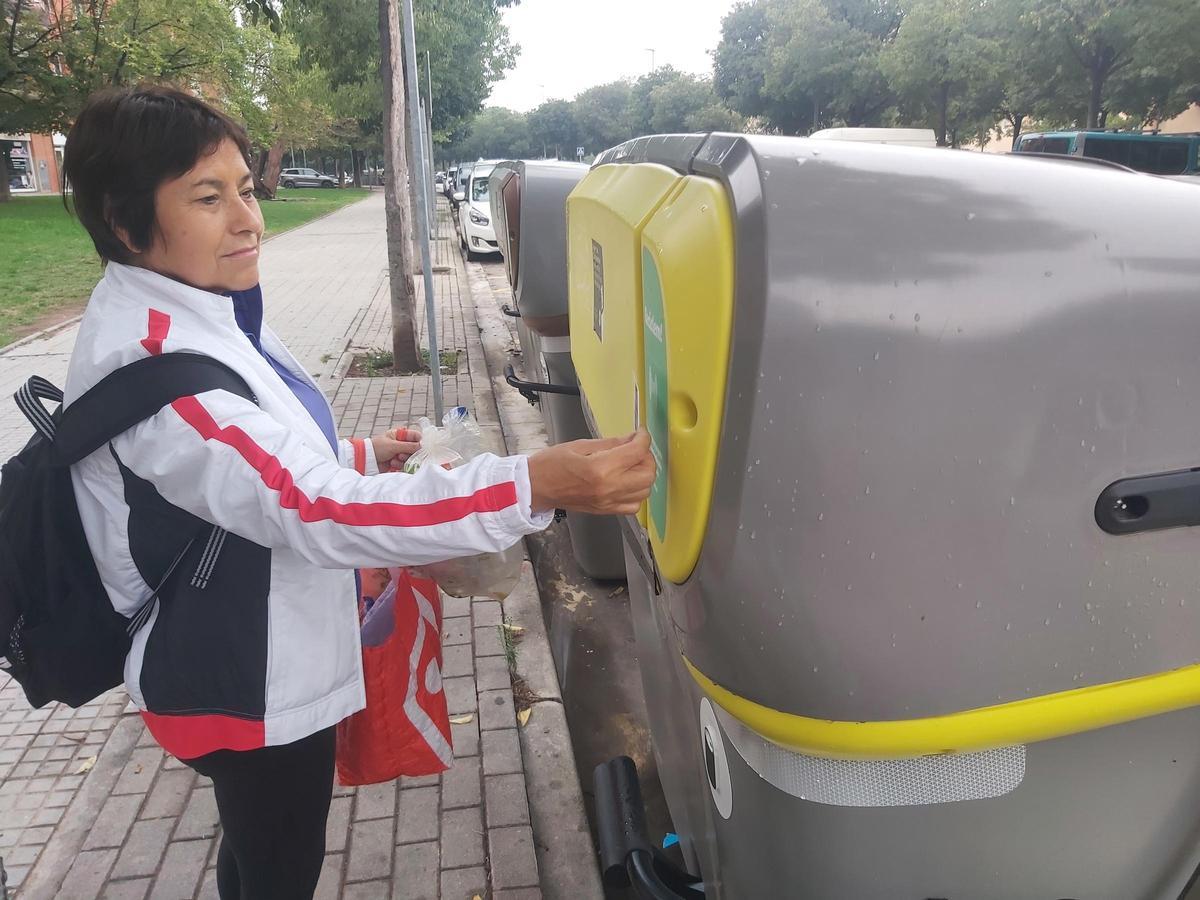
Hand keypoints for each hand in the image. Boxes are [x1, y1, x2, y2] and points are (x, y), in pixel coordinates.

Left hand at [372, 427, 421, 471]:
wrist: (365, 460)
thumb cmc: (376, 448)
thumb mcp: (393, 445)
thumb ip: (409, 446)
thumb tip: (422, 446)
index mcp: (399, 434)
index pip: (415, 436)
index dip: (420, 441)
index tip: (423, 447)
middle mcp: (401, 443)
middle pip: (415, 448)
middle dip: (411, 452)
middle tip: (404, 454)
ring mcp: (399, 453)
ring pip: (411, 457)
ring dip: (404, 459)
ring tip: (396, 459)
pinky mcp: (397, 462)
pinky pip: (405, 464)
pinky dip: (400, 464)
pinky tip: (392, 463)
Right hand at [527, 430, 655, 515]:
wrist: (536, 488)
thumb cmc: (551, 465)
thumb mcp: (580, 445)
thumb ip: (611, 443)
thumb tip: (631, 439)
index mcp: (600, 468)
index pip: (637, 452)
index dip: (643, 438)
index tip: (640, 433)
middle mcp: (608, 488)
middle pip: (648, 474)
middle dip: (647, 457)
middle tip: (636, 448)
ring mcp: (608, 502)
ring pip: (644, 491)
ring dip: (644, 475)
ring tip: (632, 464)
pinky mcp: (605, 511)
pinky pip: (634, 506)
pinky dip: (636, 493)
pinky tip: (626, 482)